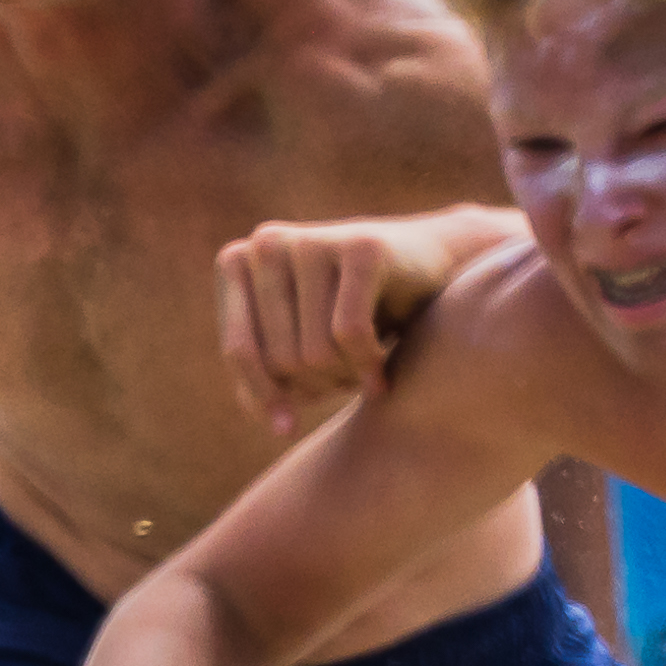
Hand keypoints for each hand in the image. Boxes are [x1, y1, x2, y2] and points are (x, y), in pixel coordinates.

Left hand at [218, 215, 482, 433]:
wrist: (429, 266)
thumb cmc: (356, 312)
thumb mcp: (301, 348)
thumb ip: (266, 381)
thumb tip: (268, 417)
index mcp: (237, 262)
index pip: (240, 351)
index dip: (267, 397)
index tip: (289, 425)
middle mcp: (267, 243)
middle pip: (282, 358)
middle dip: (317, 387)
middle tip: (344, 383)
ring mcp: (314, 240)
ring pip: (315, 352)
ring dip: (346, 379)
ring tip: (363, 373)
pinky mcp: (362, 248)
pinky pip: (351, 334)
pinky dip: (370, 365)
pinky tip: (381, 374)